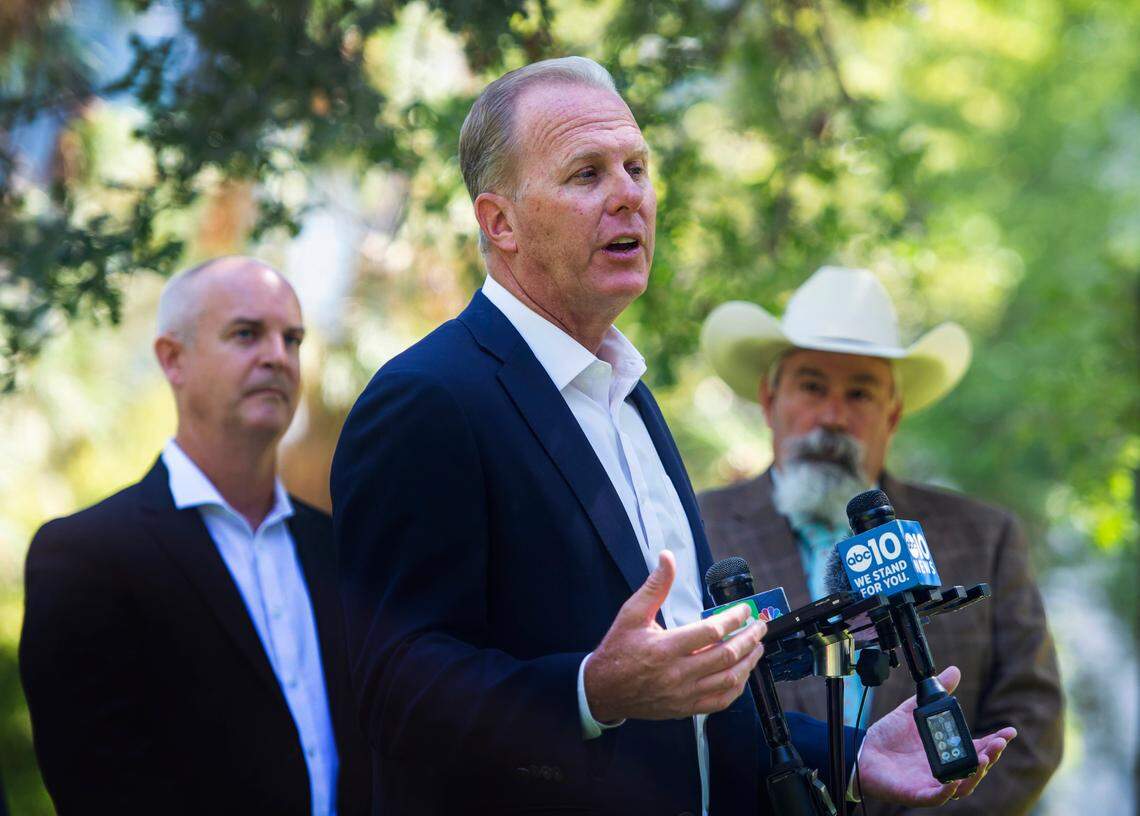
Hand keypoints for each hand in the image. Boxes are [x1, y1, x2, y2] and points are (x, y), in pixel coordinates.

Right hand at [584, 550, 766, 722]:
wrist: (602, 689)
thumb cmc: (618, 649)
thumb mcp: (632, 613)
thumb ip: (655, 586)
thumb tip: (667, 558)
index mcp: (665, 648)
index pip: (711, 631)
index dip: (734, 618)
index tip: (744, 610)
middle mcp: (677, 673)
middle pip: (726, 656)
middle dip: (749, 639)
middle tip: (759, 626)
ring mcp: (683, 694)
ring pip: (728, 680)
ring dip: (748, 662)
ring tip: (757, 647)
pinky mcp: (685, 708)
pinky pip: (720, 701)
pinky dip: (737, 687)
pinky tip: (742, 674)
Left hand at [858, 665, 1017, 805]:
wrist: (861, 751)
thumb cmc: (887, 737)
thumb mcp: (914, 710)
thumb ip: (935, 695)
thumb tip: (954, 671)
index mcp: (945, 751)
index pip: (976, 748)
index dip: (994, 742)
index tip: (1009, 731)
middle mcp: (943, 768)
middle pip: (974, 768)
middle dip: (990, 756)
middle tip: (999, 743)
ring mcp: (931, 782)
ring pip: (962, 786)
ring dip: (975, 774)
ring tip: (983, 759)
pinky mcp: (916, 793)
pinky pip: (935, 797)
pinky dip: (946, 791)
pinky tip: (953, 781)